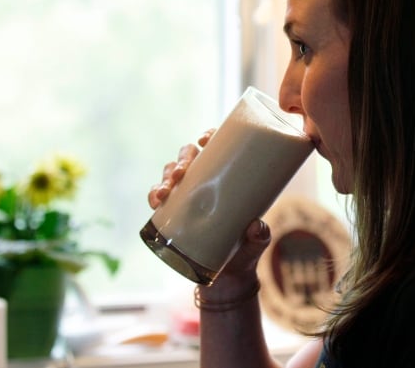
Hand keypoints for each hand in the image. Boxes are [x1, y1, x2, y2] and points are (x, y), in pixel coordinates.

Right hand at [146, 128, 270, 292]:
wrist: (228, 278)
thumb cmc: (247, 252)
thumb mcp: (257, 242)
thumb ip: (260, 236)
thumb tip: (255, 227)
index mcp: (227, 179)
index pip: (217, 148)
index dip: (208, 137)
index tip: (205, 139)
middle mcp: (205, 183)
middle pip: (189, 156)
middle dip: (182, 158)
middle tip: (183, 170)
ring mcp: (188, 196)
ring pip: (171, 172)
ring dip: (166, 175)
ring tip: (168, 188)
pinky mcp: (173, 213)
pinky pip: (158, 197)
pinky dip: (154, 195)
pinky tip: (156, 201)